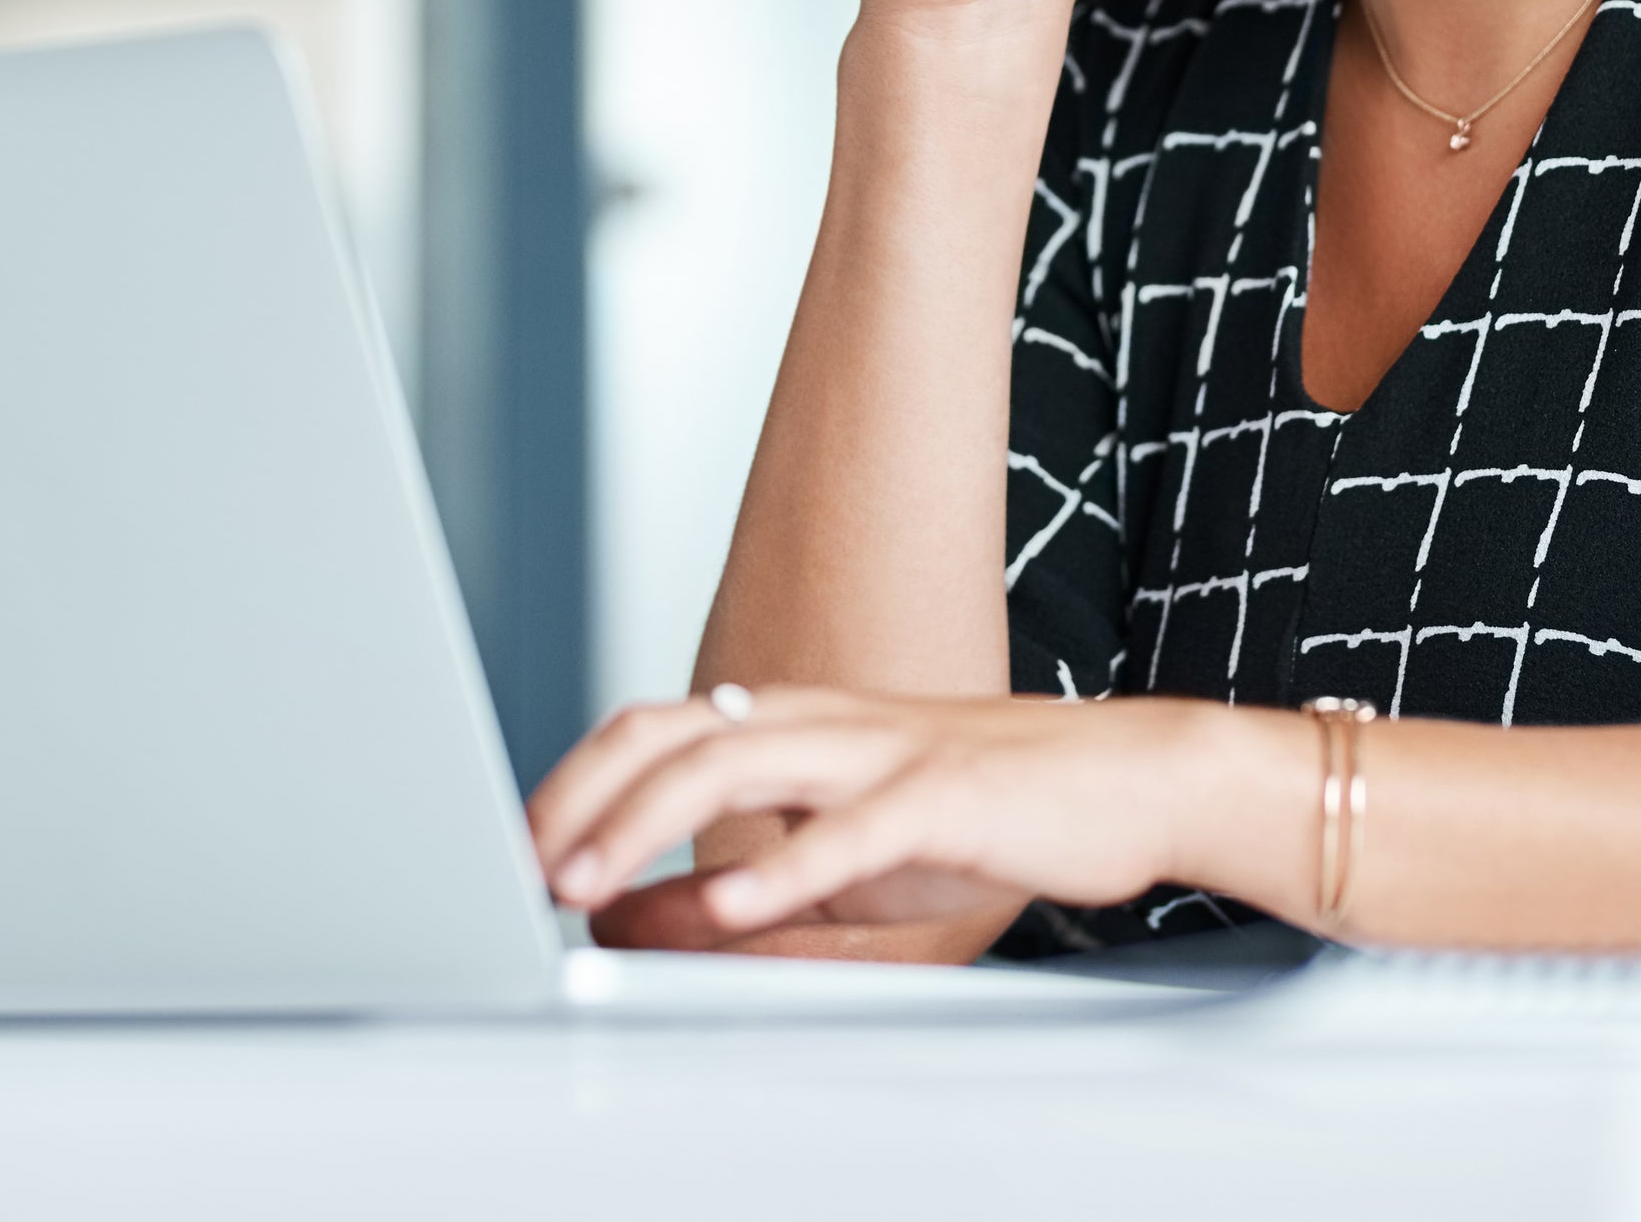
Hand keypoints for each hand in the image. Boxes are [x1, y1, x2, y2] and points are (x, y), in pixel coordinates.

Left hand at [529, 687, 1239, 949]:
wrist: (1128, 780)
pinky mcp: (945, 793)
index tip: (513, 848)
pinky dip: (785, 864)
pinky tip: (734, 904)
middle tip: (525, 869)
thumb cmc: (983, 814)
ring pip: (741, 760)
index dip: (574, 782)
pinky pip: (853, 825)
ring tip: (586, 882)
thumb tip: (620, 918)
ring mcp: (883, 750)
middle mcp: (823, 721)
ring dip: (647, 824)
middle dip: (585, 796)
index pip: (654, 730)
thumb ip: (728, 894)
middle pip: (674, 730)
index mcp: (792, 725)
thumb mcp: (835, 866)